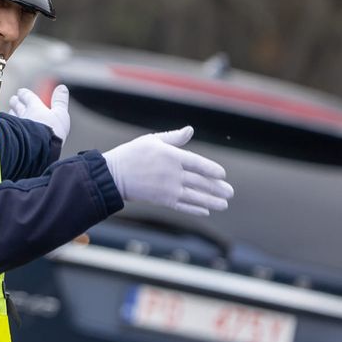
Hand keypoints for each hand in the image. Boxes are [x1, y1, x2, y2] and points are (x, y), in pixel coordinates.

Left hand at [9, 85, 70, 143]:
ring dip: (11, 113)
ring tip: (10, 112)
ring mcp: (16, 127)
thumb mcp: (61, 114)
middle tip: (13, 99)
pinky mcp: (14, 137)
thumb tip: (62, 87)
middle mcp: (23, 115)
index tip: (21, 91)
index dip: (24, 94)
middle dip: (15, 102)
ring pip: (12, 117)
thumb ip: (60, 101)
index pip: (28, 97)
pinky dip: (9, 126)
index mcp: (35, 108)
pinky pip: (9, 129)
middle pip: (17, 106)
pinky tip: (8, 128)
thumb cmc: (52, 131)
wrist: (40, 148)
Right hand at [102, 126, 233, 216]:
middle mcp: (173, 173)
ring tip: (224, 205)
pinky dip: (195, 209)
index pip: (198, 163)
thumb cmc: (131, 155)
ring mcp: (168, 188)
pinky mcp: (162, 200)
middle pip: (201, 182)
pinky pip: (183, 205)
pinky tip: (205, 211)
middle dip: (217, 188)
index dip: (212, 169)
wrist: (112, 175)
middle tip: (229, 193)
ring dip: (211, 201)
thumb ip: (173, 138)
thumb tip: (190, 129)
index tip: (222, 174)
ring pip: (195, 196)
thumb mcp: (151, 141)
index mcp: (172, 156)